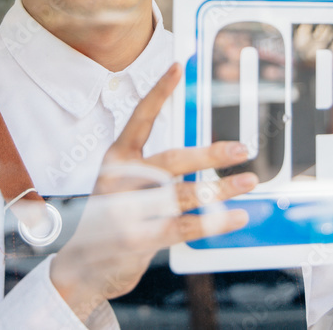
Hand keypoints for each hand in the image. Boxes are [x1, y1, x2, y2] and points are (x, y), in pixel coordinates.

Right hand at [49, 63, 257, 319]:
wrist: (84, 266)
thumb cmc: (111, 217)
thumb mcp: (123, 184)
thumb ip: (153, 168)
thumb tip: (204, 152)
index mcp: (116, 158)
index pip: (139, 117)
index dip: (159, 91)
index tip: (177, 66)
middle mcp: (120, 180)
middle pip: (171, 160)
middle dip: (210, 154)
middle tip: (241, 148)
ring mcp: (128, 211)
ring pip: (185, 194)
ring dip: (222, 188)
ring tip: (249, 182)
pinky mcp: (140, 239)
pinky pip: (187, 226)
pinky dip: (216, 222)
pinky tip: (237, 216)